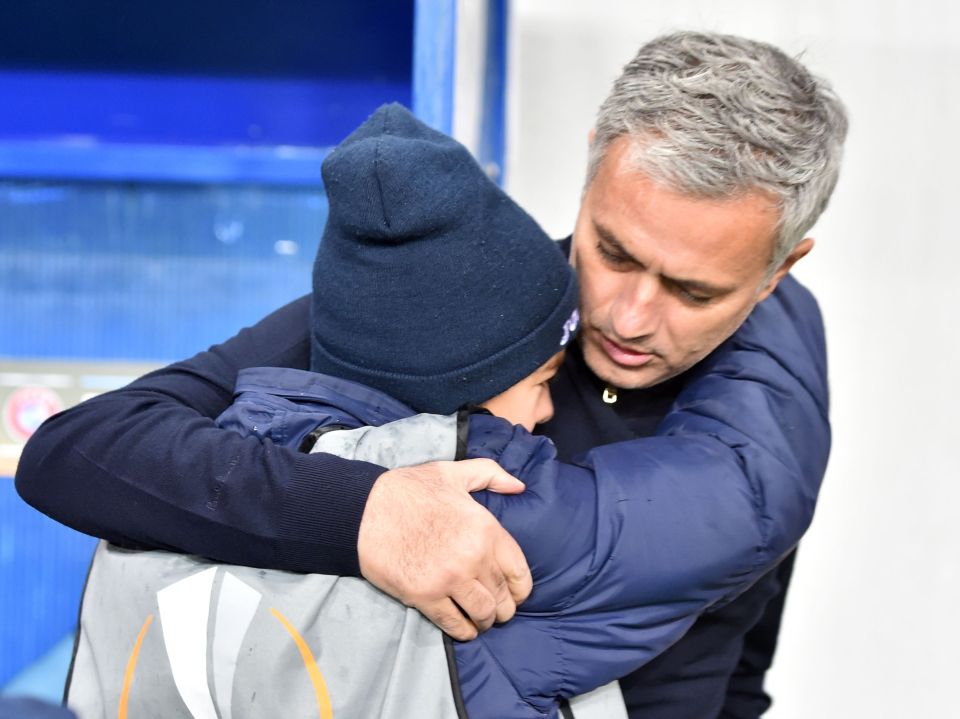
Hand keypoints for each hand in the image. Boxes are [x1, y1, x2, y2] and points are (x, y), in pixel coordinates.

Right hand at [357, 458, 531, 640]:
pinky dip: (464, 631)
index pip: (519, 573)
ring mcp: (449, 578)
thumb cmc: (409, 490)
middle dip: (503, 608)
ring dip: (484, 621)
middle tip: (497, 610)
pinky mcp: (425, 596)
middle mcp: (473, 556)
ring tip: (480, 619)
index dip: (521, 589)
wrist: (364, 509)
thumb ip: (490, 474)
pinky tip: (465, 628)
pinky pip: (455, 624)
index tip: (516, 593)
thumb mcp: (453, 472)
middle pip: (503, 598)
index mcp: (485, 528)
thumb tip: (519, 486)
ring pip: (483, 614)